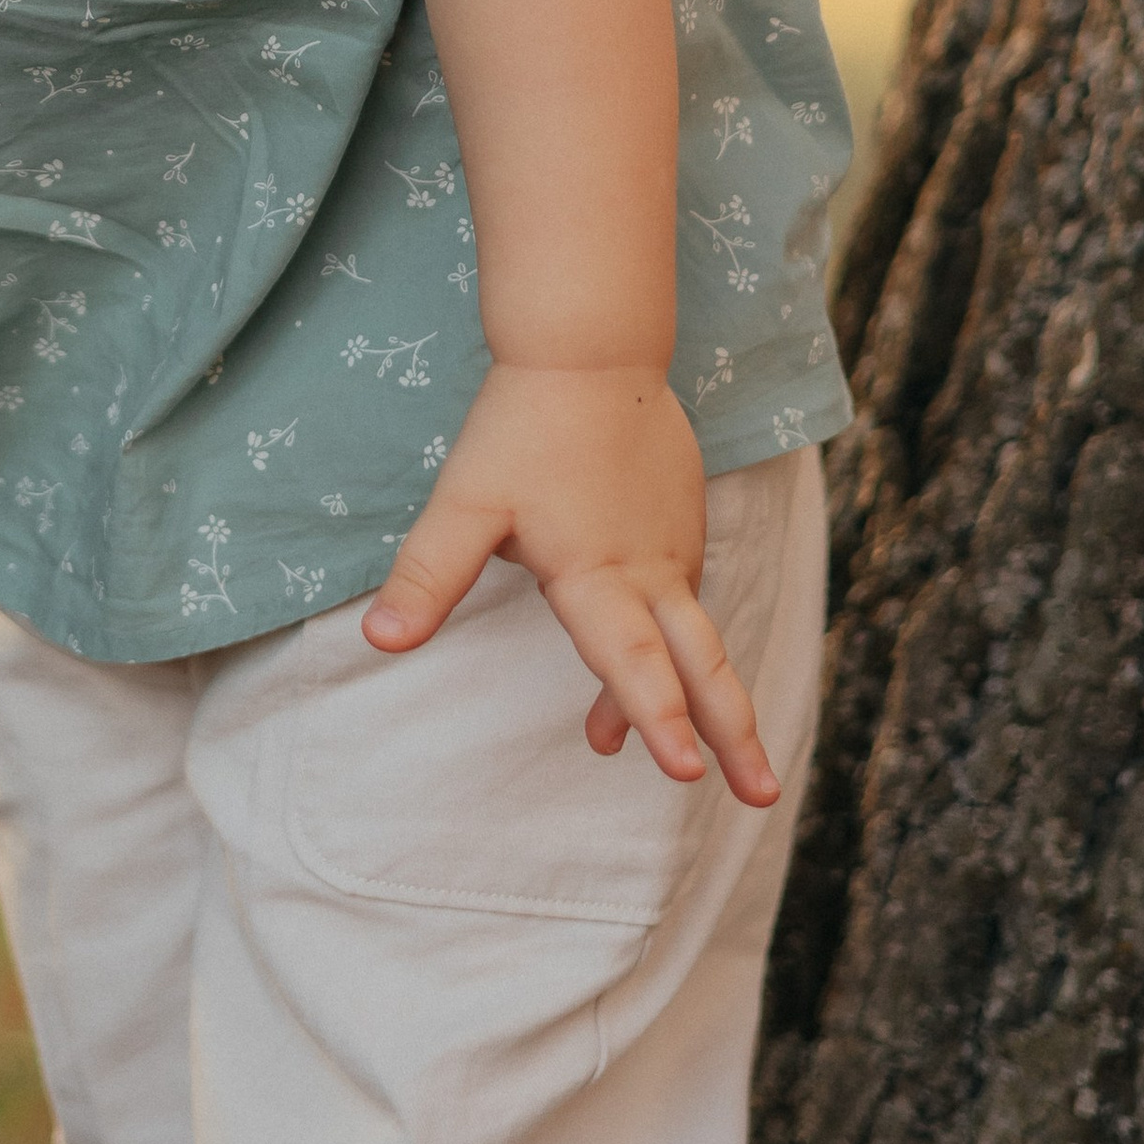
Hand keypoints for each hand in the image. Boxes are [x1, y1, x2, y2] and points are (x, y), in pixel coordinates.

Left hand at [360, 362, 778, 805]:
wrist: (591, 347)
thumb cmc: (520, 428)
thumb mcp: (464, 503)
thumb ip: (428, 575)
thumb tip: (380, 639)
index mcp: (595, 572)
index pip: (628, 660)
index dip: (654, 717)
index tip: (684, 773)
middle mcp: (649, 569)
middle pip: (700, 664)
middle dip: (731, 734)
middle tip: (762, 796)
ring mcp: (674, 545)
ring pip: (692, 635)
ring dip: (697, 696)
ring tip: (699, 758)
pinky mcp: (683, 521)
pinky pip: (687, 596)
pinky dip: (677, 639)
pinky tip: (661, 655)